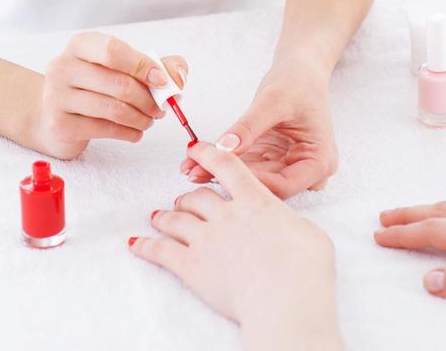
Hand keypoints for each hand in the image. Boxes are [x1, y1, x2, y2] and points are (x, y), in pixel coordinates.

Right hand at [30, 33, 187, 159]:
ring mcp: (57, 96)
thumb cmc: (93, 86)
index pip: (114, 51)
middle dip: (147, 99)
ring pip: (112, 108)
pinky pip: (104, 129)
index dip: (142, 66)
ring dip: (140, 118)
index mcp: (81, 45)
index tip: (162, 81)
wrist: (53, 114)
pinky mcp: (59, 124)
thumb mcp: (121, 67)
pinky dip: (128, 132)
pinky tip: (135, 132)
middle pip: (117, 83)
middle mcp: (63, 66)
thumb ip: (155, 65)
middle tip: (161, 109)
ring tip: (149, 121)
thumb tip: (179, 75)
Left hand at [130, 141, 340, 347]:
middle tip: (182, 199)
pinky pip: (161, 251)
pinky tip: (136, 243)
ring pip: (177, 219)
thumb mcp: (309, 234)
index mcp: (256, 200)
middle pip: (198, 196)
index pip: (227, 167)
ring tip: (157, 216)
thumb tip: (288, 226)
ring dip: (165, 216)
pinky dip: (146, 246)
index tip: (197, 148)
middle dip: (188, 196)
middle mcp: (227, 214)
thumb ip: (290, 223)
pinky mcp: (192, 267)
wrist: (286, 298)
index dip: (209, 155)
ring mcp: (206, 239)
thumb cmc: (306, 267)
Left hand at [180, 49, 337, 198]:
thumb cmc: (299, 81)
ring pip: (253, 176)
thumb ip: (249, 127)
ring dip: (223, 172)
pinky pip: (247, 164)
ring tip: (191, 166)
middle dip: (232, 178)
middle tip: (197, 171)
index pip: (285, 184)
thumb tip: (224, 148)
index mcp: (320, 161)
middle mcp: (307, 169)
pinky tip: (200, 160)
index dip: (252, 181)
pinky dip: (226, 161)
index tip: (222, 174)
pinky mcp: (272, 158)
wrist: (300, 68)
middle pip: (267, 183)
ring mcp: (289, 165)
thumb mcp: (273, 101)